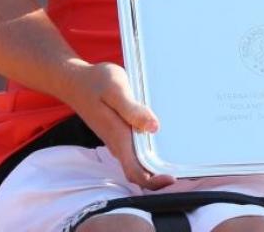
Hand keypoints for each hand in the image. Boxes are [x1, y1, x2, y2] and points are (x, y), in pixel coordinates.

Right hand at [65, 61, 174, 188]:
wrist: (76, 81)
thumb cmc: (96, 83)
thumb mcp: (116, 90)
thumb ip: (133, 110)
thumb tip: (154, 127)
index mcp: (118, 137)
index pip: (135, 172)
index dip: (154, 182)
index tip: (173, 179)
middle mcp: (119, 143)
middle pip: (140, 171)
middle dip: (161, 176)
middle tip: (188, 170)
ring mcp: (118, 139)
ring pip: (139, 161)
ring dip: (157, 165)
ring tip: (182, 159)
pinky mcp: (120, 132)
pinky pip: (137, 149)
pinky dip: (151, 152)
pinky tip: (165, 142)